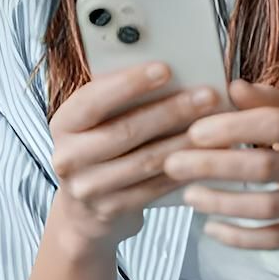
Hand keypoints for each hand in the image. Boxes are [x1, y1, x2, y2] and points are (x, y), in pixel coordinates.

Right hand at [47, 62, 223, 253]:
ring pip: (145, 161)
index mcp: (63, 123)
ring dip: (184, 142)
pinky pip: (154, 188)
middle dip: (171, 111)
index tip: (165, 69)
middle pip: (125, 131)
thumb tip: (166, 71)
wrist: (83, 211)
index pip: (94, 99)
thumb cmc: (97, 148)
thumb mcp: (95, 122)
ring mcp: (87, 188)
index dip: (129, 83)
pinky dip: (182, 170)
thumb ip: (117, 98)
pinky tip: (205, 156)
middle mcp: (68, 157)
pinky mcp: (110, 210)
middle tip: (206, 96)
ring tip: (215, 126)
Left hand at [163, 79, 278, 249]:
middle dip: (214, 166)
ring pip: (268, 208)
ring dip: (222, 203)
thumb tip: (231, 86)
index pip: (274, 124)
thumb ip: (269, 101)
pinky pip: (276, 239)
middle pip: (265, 167)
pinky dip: (241, 237)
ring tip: (187, 195)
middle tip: (173, 164)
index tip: (195, 130)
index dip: (233, 127)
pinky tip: (211, 229)